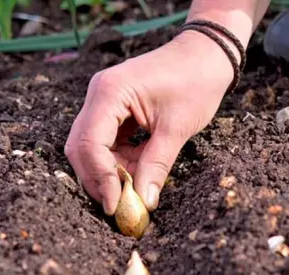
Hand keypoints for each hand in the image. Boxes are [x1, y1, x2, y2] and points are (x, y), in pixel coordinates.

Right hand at [64, 30, 234, 214]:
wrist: (206, 55)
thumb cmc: (195, 82)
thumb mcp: (176, 128)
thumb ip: (157, 165)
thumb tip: (144, 202)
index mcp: (110, 92)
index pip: (90, 143)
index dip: (100, 178)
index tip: (116, 205)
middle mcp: (99, 94)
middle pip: (82, 146)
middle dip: (99, 179)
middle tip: (120, 205)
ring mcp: (103, 100)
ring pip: (92, 147)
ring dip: (110, 171)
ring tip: (135, 188)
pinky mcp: (113, 108)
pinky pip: (106, 141)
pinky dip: (119, 160)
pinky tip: (138, 169)